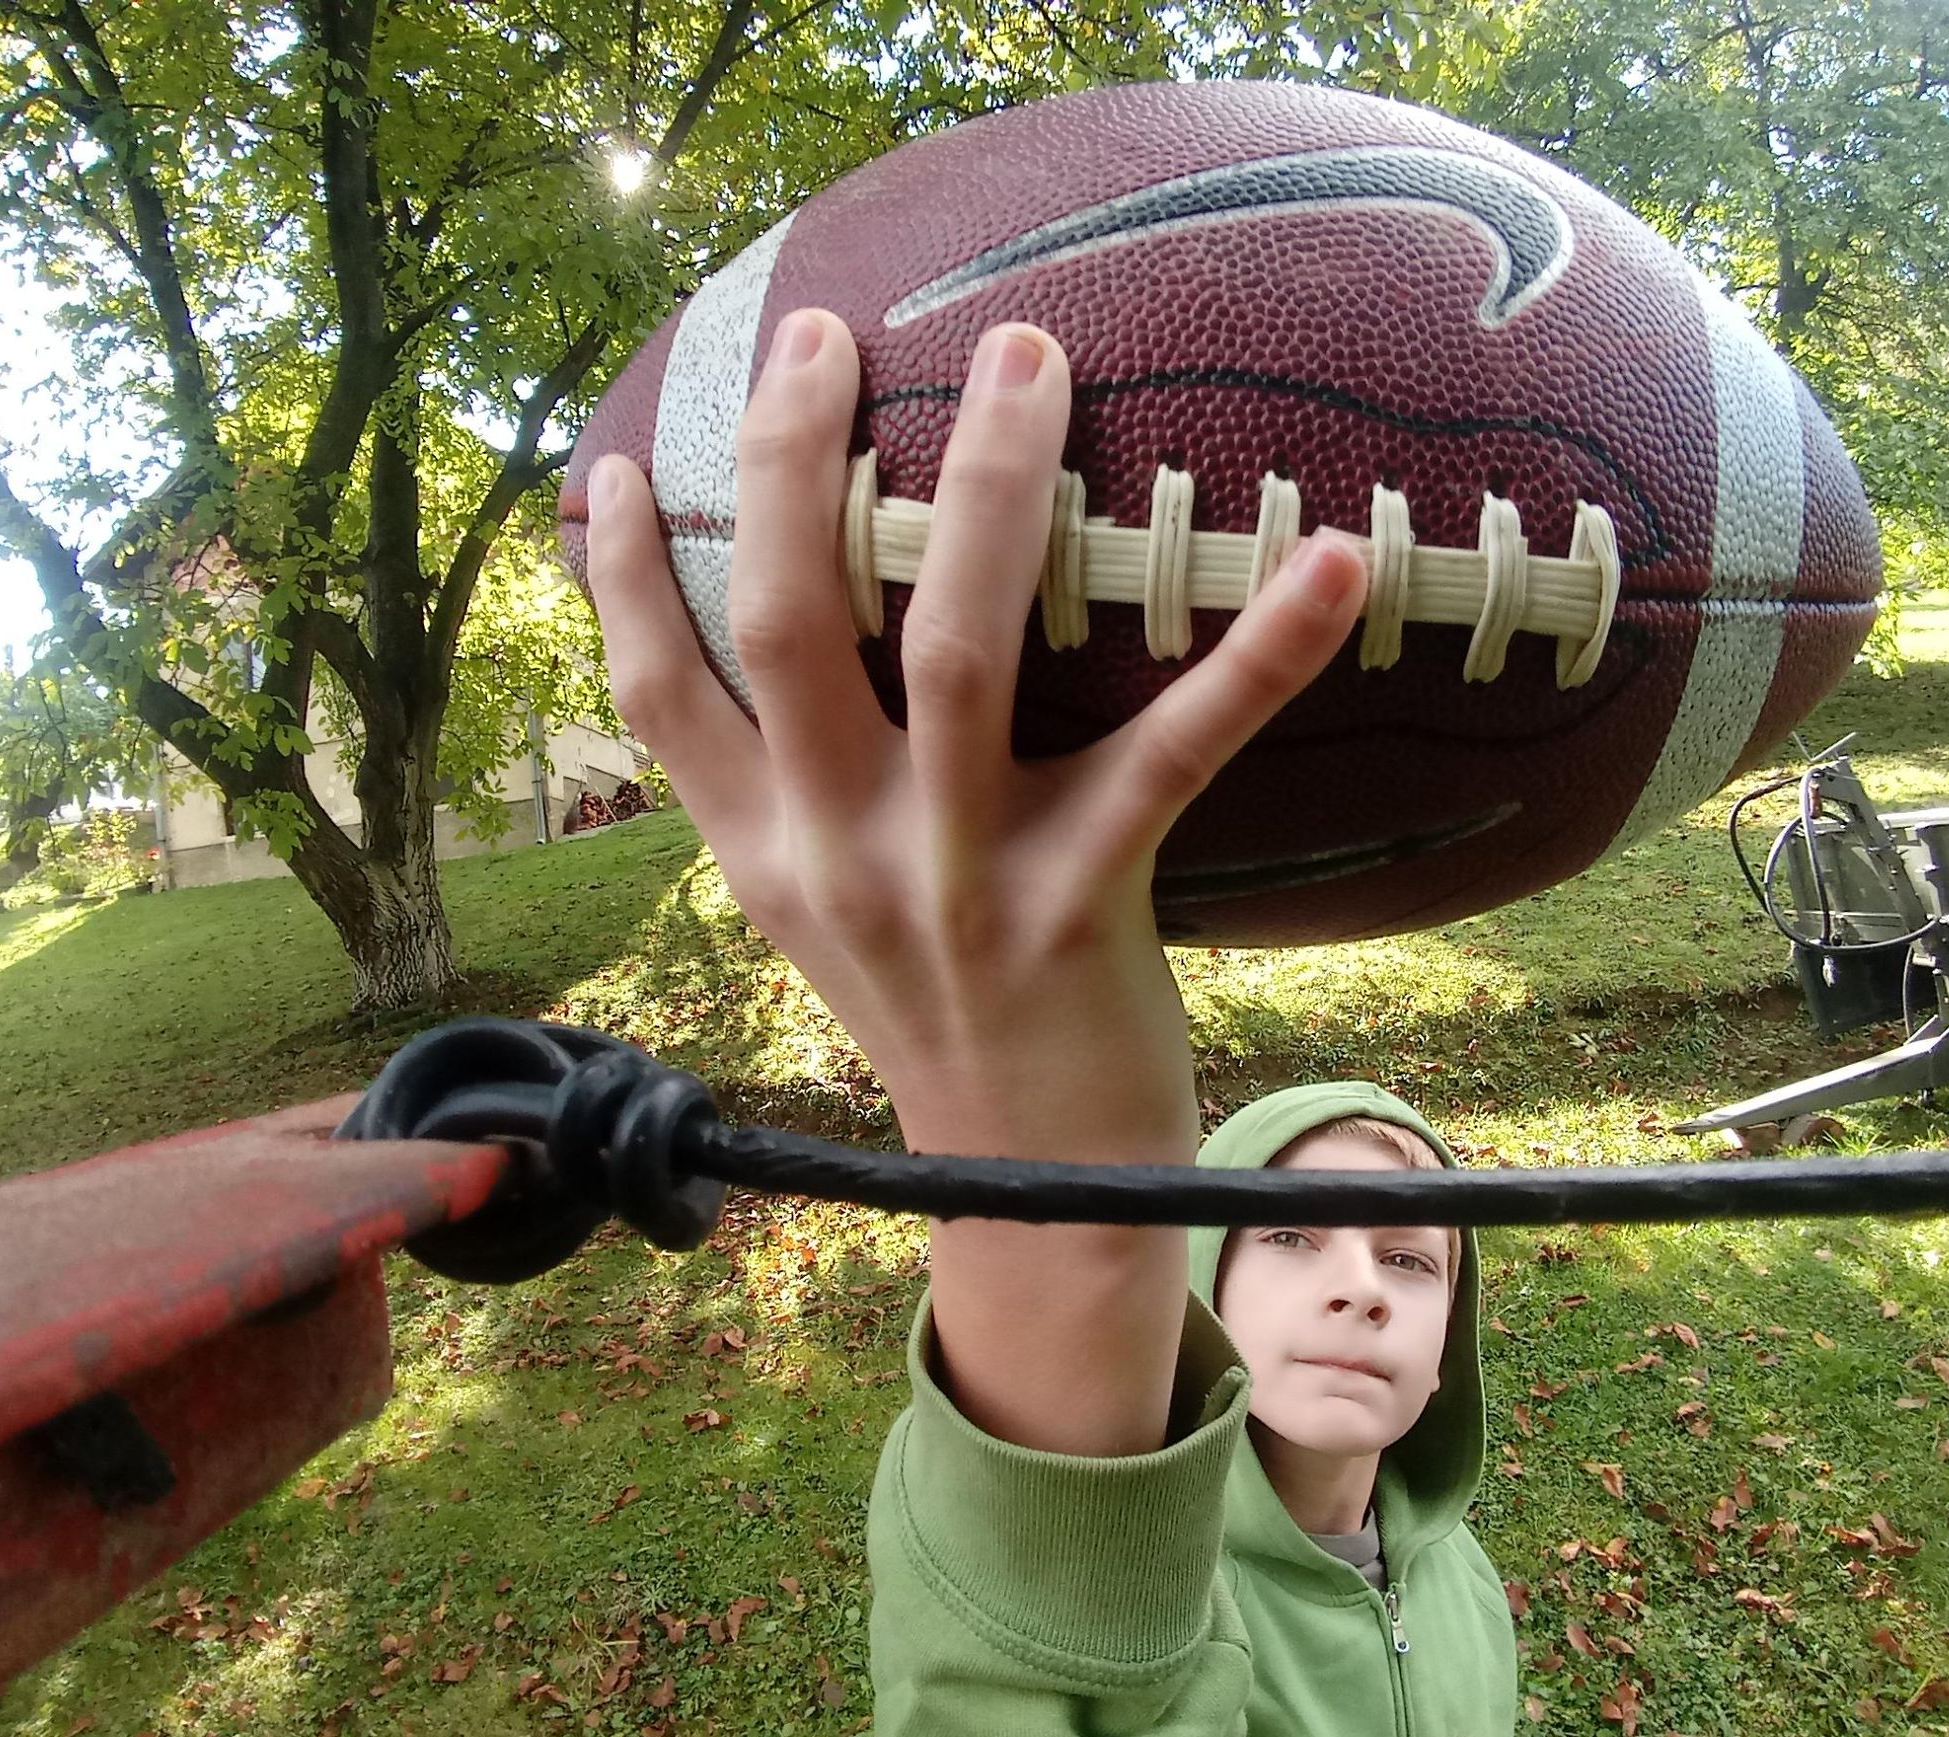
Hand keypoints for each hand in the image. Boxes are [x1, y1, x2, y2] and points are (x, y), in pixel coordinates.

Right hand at [585, 309, 1366, 1164]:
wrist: (1032, 1190)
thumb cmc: (940, 1021)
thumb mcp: (832, 915)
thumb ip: (799, 798)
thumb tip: (798, 664)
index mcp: (765, 855)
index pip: (658, 697)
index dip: (624, 575)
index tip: (614, 460)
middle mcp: (836, 856)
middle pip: (785, 624)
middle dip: (789, 464)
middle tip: (819, 333)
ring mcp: (954, 880)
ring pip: (953, 651)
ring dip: (990, 493)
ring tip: (1021, 360)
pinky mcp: (1082, 903)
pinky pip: (1173, 753)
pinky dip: (1260, 651)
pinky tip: (1333, 557)